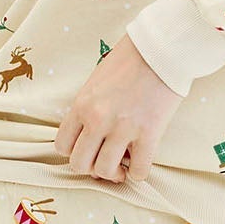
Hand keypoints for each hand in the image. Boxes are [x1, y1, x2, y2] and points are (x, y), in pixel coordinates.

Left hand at [56, 36, 181, 183]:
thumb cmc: (130, 60)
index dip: (74, 152)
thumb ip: (89, 108)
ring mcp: (123, 128)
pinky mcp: (149, 133)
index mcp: (82, 105)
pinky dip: (138, 174)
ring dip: (114, 174)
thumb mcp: (96, 82)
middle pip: (79, 164)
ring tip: (122, 167)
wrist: (161, 49)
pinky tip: (140, 165)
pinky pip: (138, 170)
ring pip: (106, 171)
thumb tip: (92, 135)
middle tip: (104, 162)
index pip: (62, 145)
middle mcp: (97, 119)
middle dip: (91, 168)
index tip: (88, 150)